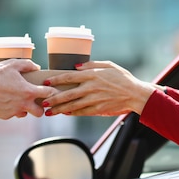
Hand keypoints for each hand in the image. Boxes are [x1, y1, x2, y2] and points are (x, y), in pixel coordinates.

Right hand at [0, 59, 57, 118]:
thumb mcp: (14, 64)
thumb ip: (28, 65)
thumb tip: (37, 68)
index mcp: (29, 91)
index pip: (49, 94)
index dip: (51, 92)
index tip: (50, 90)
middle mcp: (23, 104)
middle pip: (40, 113)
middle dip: (40, 108)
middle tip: (35, 102)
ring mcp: (13, 111)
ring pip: (24, 114)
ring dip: (23, 109)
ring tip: (17, 100)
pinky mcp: (4, 116)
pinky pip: (10, 114)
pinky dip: (10, 109)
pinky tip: (4, 101)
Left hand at [41, 61, 156, 116]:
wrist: (135, 94)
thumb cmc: (123, 78)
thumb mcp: (109, 65)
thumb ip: (92, 64)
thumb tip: (77, 66)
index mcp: (93, 75)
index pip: (69, 77)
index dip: (56, 80)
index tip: (47, 82)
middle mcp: (91, 87)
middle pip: (67, 94)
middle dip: (53, 98)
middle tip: (43, 101)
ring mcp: (94, 99)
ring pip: (72, 105)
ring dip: (59, 109)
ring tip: (48, 112)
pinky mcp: (98, 108)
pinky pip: (82, 112)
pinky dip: (72, 113)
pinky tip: (65, 113)